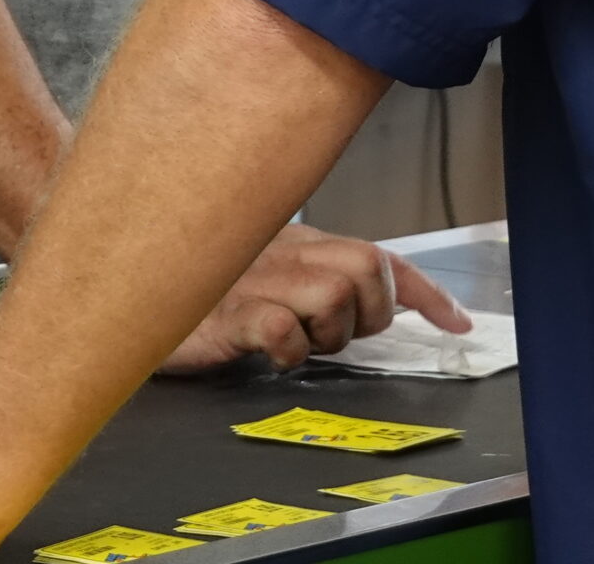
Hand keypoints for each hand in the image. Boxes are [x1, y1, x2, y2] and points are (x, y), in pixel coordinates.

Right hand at [160, 223, 469, 372]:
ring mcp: (258, 279)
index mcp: (303, 242)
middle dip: (369, 310)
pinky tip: (266, 350)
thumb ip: (317, 283)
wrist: (134, 280)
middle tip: (337, 332)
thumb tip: (372, 302)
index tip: (458, 323)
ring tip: (294, 339)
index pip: (381, 257)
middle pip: (368, 267)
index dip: (426, 292)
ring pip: (334, 295)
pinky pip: (282, 329)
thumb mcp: (270, 277)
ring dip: (327, 331)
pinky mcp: (230, 313)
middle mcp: (288, 252)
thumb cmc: (205, 288)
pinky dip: (286, 348)